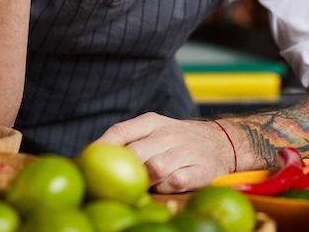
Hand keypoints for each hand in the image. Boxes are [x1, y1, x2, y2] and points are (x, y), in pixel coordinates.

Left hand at [96, 113, 233, 192]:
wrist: (222, 142)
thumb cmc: (176, 141)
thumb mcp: (154, 131)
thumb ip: (129, 141)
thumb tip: (93, 158)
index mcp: (152, 121)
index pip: (120, 131)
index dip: (101, 147)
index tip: (86, 162)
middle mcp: (169, 133)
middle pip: (135, 154)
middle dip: (124, 171)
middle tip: (118, 182)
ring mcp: (186, 151)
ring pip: (155, 169)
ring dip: (147, 180)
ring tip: (147, 183)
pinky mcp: (201, 169)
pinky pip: (176, 181)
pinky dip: (167, 187)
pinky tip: (167, 185)